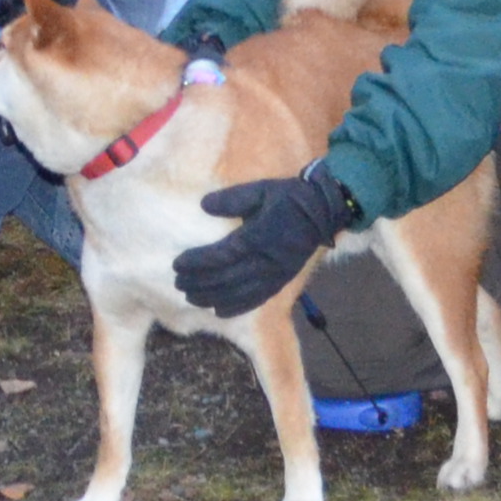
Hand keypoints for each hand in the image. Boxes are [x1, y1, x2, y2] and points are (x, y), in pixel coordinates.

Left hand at [172, 164, 357, 317]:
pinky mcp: (282, 281)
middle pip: (225, 279)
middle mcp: (265, 261)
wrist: (323, 211)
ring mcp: (275, 274)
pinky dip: (236, 307)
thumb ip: (231, 199)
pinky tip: (220, 311)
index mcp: (258, 236)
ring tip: (191, 298)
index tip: (177, 264)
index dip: (197, 263)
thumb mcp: (259, 190)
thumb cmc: (288, 197)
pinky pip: (256, 299)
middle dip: (199, 283)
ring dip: (212, 298)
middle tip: (178, 284)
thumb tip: (204, 205)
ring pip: (238, 293)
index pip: (220, 255)